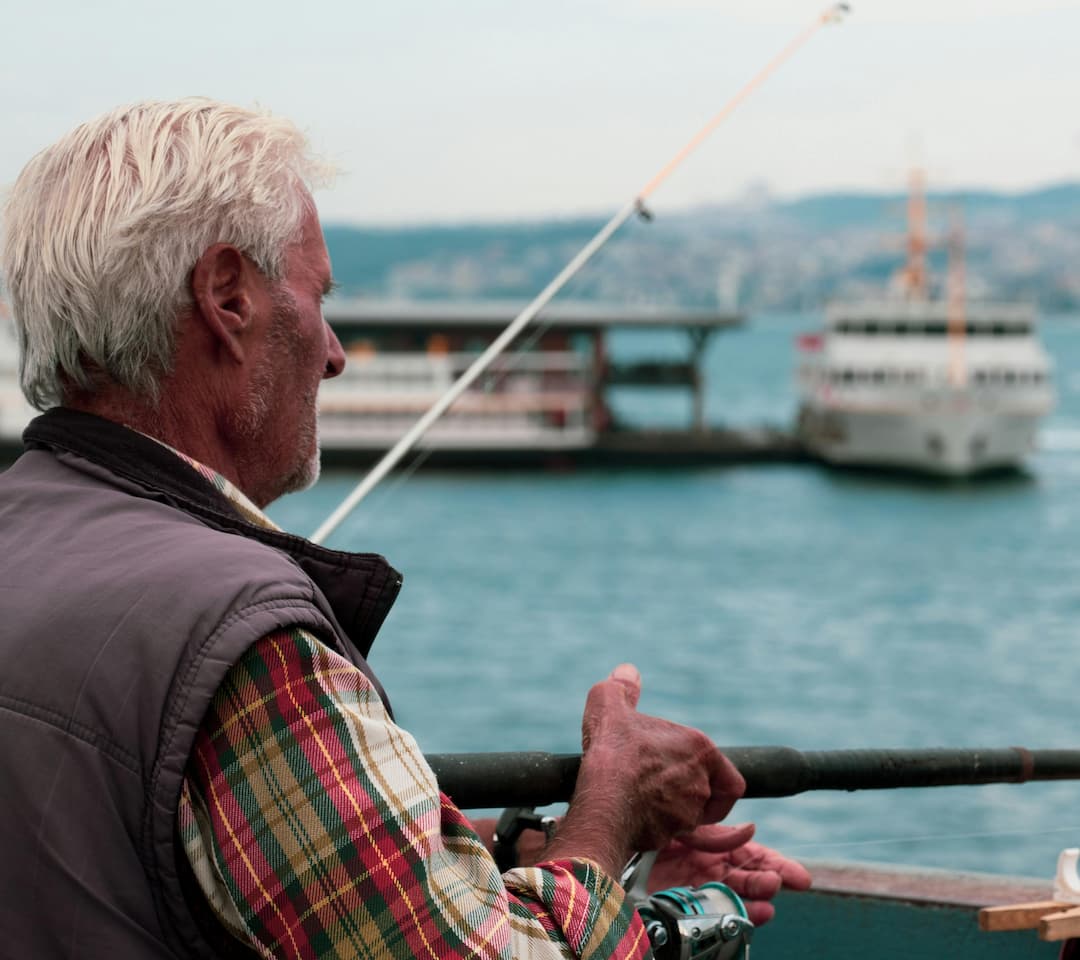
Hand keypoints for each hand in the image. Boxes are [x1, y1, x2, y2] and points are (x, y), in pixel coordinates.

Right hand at [545, 663, 744, 875]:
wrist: (603, 798)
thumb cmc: (613, 751)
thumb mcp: (610, 703)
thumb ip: (621, 687)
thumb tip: (627, 672)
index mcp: (699, 748)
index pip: (728, 774)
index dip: (715, 777)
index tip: (694, 775)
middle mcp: (701, 783)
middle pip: (710, 797)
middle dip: (691, 796)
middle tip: (666, 788)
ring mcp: (687, 813)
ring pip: (690, 818)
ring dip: (674, 813)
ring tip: (644, 801)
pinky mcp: (669, 837)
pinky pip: (670, 836)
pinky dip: (659, 832)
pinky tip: (641, 827)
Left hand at [647, 822, 811, 925]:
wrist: (612, 844)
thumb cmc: (645, 825)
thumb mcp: (684, 823)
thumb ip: (715, 831)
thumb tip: (751, 830)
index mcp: (705, 843)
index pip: (746, 853)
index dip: (772, 863)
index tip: (797, 876)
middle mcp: (704, 867)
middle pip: (745, 876)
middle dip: (768, 879)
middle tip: (785, 882)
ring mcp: (696, 888)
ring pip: (735, 895)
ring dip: (757, 897)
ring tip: (770, 895)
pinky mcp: (686, 905)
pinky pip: (718, 912)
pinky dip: (740, 914)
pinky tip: (758, 913)